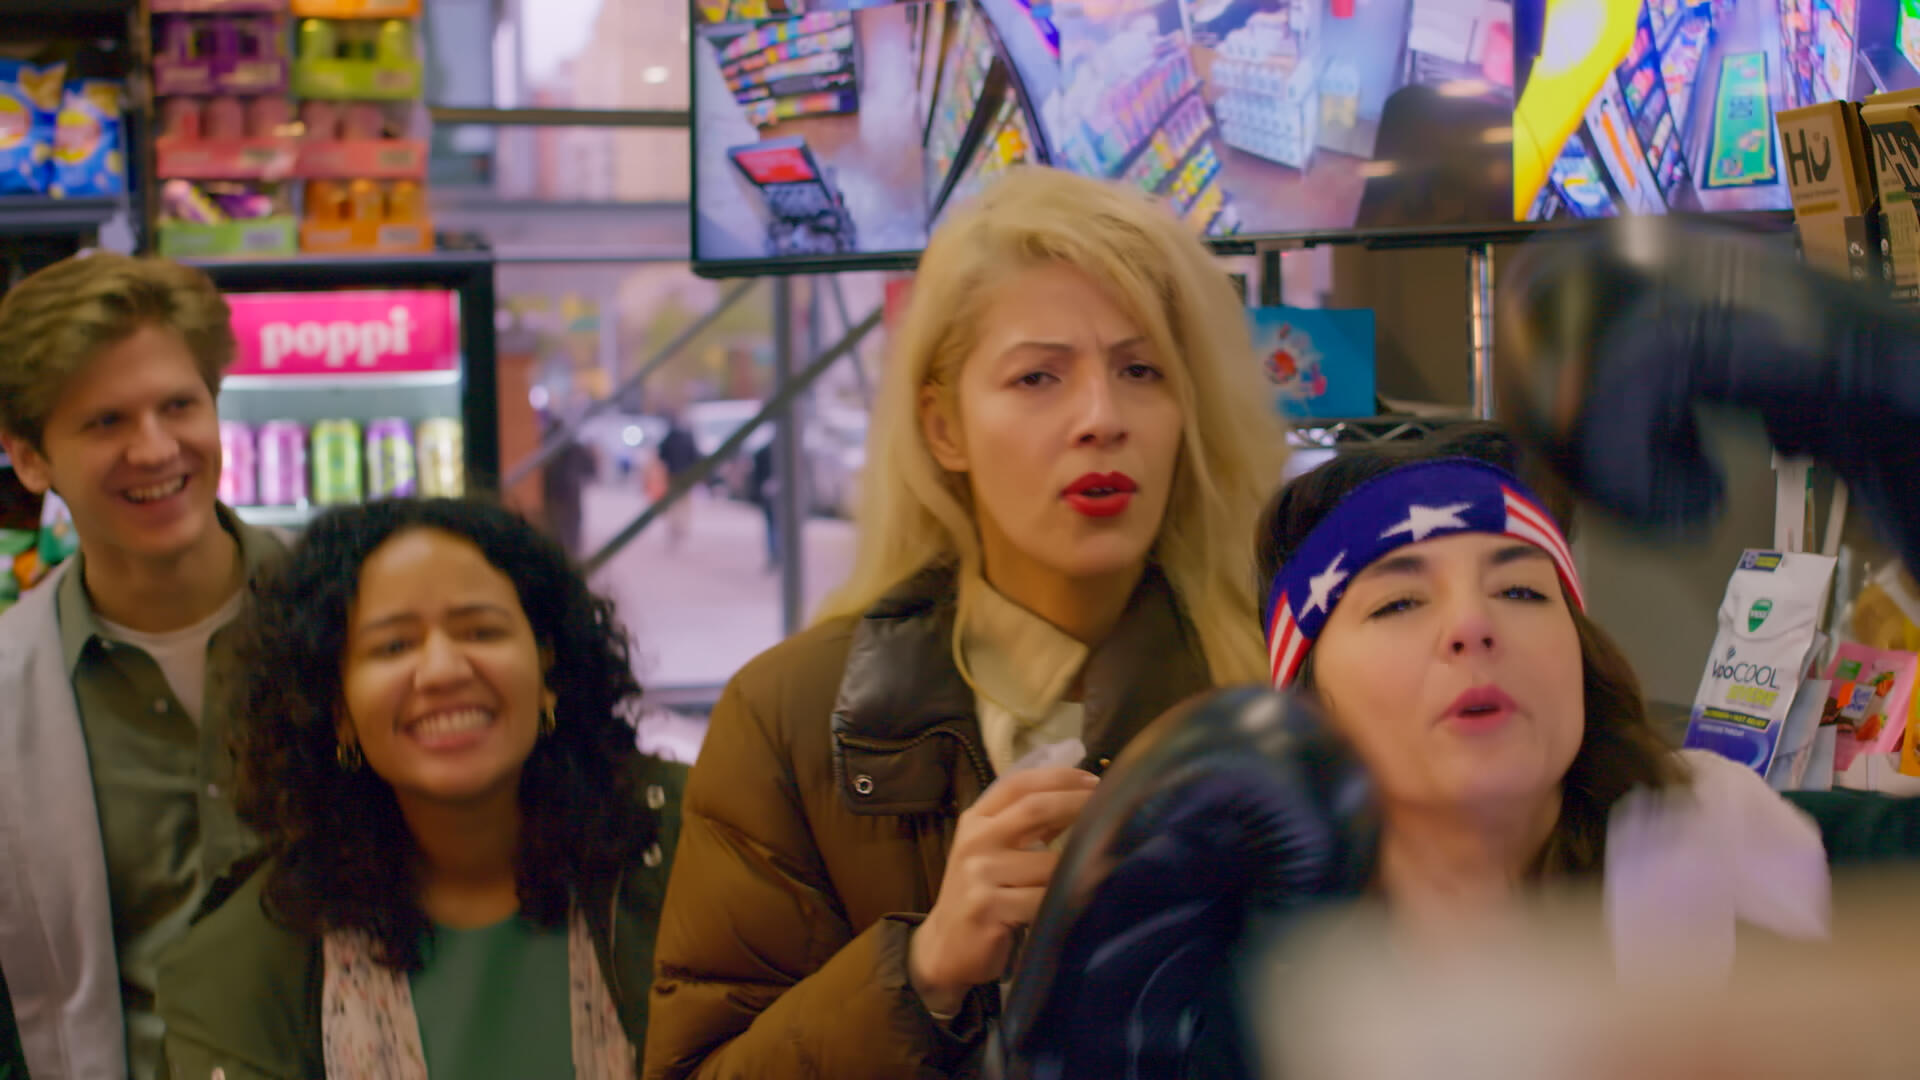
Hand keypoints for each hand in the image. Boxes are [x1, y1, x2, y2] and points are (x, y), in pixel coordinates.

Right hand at [909, 766, 1099, 1015]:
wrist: (946, 946)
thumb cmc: (981, 893)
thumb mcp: (996, 851)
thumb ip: (1028, 826)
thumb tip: (1080, 798)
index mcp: (976, 820)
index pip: (1018, 783)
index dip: (1059, 777)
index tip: (1093, 780)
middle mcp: (975, 841)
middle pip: (1034, 809)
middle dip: (1077, 805)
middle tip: (1110, 810)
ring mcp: (979, 875)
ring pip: (1048, 864)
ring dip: (1079, 867)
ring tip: (1099, 867)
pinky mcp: (988, 908)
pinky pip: (1042, 900)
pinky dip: (1065, 900)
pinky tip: (1077, 900)